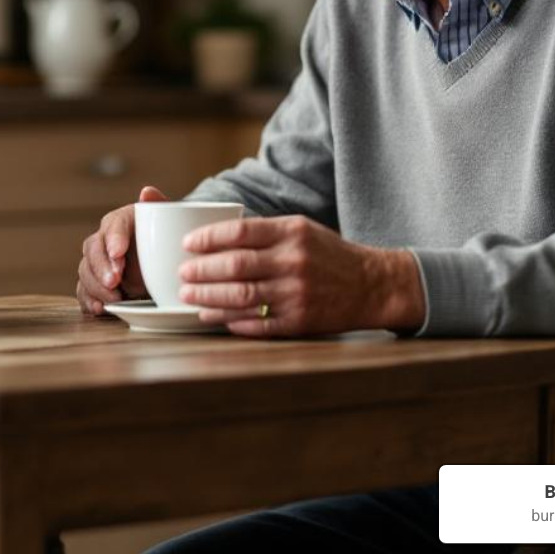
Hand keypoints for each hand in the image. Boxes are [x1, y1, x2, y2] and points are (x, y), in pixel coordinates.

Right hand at [77, 186, 168, 315]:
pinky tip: (99, 309)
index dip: (114, 239)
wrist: (166, 263)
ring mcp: (98, 264)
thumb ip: (160, 206)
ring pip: (85, 271)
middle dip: (101, 266)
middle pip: (93, 249)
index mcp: (121, 221)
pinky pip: (84, 292)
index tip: (119, 253)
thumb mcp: (170, 222)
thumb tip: (147, 192)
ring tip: (114, 299)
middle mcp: (104, 241)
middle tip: (115, 281)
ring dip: (96, 286)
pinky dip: (88, 301)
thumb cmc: (168, 239)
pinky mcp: (97, 285)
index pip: (112, 225)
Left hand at [177, 215, 425, 335]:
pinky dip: (233, 322)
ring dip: (209, 299)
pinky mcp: (301, 321)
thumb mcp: (301, 229)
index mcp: (292, 233)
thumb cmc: (328, 254)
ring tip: (189, 297)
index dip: (208, 238)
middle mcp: (293, 262)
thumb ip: (263, 232)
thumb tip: (215, 235)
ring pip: (242, 297)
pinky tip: (216, 319)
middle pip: (236, 266)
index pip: (240, 232)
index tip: (187, 244)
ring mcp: (297, 294)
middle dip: (202, 271)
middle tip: (182, 274)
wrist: (372, 285)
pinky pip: (259, 324)